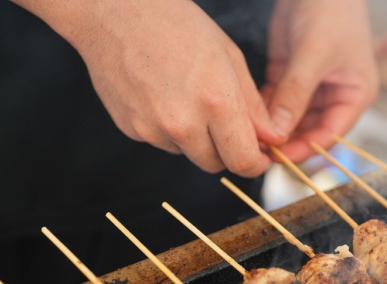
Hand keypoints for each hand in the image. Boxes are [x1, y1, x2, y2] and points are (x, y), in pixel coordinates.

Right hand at [20, 0, 282, 175]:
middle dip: (227, 152)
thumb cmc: (176, 25)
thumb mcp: (229, 58)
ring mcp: (153, 128)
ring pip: (189, 154)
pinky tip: (164, 96)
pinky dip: (170, 130)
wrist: (114, 11)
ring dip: (197, 140)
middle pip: (216, 165)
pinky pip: (163, 142)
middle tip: (225, 124)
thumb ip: (253, 107)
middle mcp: (183, 122)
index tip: (258, 157)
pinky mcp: (132, 129)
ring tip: (188, 98)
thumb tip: (272, 139)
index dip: (255, 164)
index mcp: (216, 102)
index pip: (243, 162)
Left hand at [262, 0, 378, 161]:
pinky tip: (247, 116)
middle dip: (285, 140)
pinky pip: (275, 101)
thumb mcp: (314, 55)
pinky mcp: (290, 74)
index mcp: (355, 95)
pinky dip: (262, 109)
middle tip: (258, 150)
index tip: (279, 158)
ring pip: (289, 118)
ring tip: (249, 136)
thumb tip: (278, 133)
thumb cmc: (331, 11)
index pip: (330, 134)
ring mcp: (311, 86)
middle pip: (309, 130)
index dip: (305, 149)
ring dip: (272, 127)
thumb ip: (295, 95)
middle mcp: (334, 95)